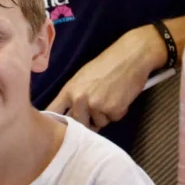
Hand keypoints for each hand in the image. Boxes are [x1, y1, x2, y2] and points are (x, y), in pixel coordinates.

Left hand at [47, 25, 163, 130]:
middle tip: (98, 105)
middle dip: (88, 119)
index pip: (54, 112)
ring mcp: (97, 106)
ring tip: (112, 95)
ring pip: (98, 123)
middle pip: (79, 124)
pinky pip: (114, 119)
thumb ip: (75, 95)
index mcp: (69, 90)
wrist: (130, 56)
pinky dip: (118, 111)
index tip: (56, 129)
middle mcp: (80, 100)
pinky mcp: (114, 110)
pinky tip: (121, 96)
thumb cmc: (107, 63)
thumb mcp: (83, 76)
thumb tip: (71, 115)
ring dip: (105, 115)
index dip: (55, 122)